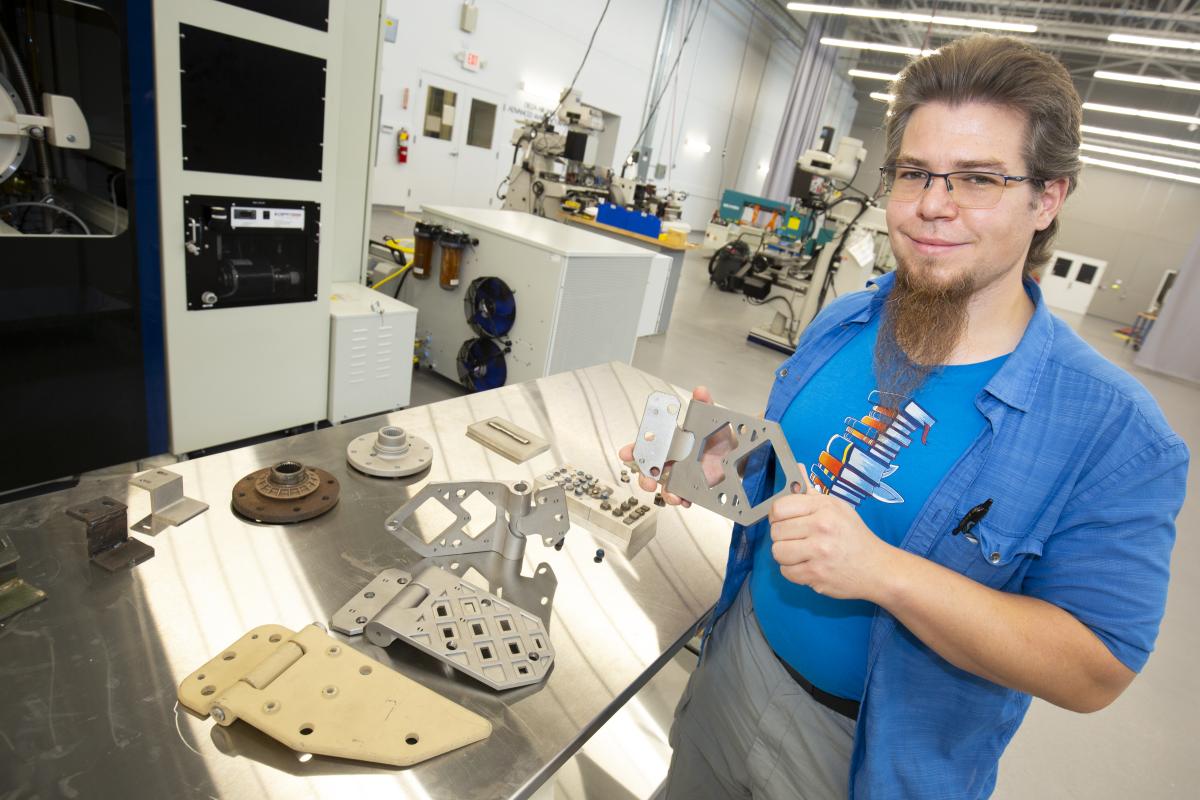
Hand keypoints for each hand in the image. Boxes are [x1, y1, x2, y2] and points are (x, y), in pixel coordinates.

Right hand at [617, 386, 730, 506]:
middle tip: (648, 482)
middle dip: (645, 477)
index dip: (634, 449)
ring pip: (665, 487)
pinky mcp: (693, 488)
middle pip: (651, 470)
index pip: (648, 444)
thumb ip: (706, 405)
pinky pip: (683, 496)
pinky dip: (682, 499)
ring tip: (672, 495)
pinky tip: (685, 500)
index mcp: (673, 441)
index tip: (626, 453)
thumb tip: (700, 391)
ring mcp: (682, 475)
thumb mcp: (714, 419)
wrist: (741, 456)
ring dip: (665, 493)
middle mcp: (674, 459)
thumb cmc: (723, 437)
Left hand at [768, 486, 897, 600]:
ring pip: (777, 552)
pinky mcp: (816, 575)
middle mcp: (821, 527)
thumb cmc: (854, 536)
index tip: (784, 520)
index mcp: (824, 507)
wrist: (876, 568)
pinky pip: (786, 572)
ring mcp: (818, 552)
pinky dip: (793, 571)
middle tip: (797, 539)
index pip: (779, 508)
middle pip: (776, 531)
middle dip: (782, 536)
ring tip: (800, 553)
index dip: (777, 515)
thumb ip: (811, 492)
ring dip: (785, 555)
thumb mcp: (837, 507)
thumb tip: (796, 469)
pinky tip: (807, 565)